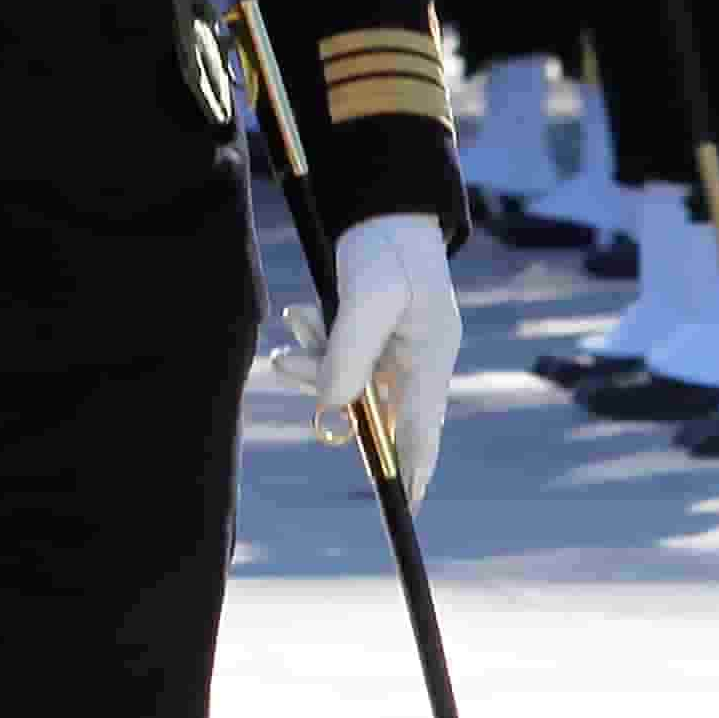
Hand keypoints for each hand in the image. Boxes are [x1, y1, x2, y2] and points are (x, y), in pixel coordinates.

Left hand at [307, 212, 460, 497]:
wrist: (385, 210)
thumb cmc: (388, 249)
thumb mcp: (369, 297)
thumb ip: (349, 353)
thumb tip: (332, 408)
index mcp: (432, 357)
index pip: (423, 430)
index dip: (413, 471)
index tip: (406, 507)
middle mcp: (417, 363)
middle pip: (374, 409)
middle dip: (328, 393)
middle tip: (287, 361)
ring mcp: (397, 353)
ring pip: (349, 385)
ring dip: (314, 364)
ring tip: (293, 321)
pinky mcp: (375, 339)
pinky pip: (341, 362)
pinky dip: (316, 347)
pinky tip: (300, 317)